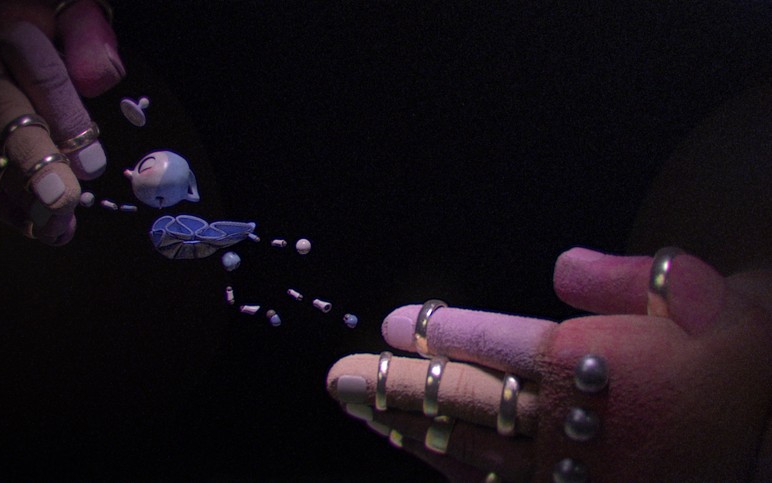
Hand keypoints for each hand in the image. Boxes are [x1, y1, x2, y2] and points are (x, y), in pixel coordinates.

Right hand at [0, 0, 123, 244]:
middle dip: (35, 165)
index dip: (67, 119)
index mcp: (14, 31)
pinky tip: (27, 221)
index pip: (40, 72)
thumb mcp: (78, 18)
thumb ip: (90, 41)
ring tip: (58, 224)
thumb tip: (100, 78)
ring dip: (19, 194)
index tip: (93, 164)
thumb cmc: (51, 32)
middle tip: (63, 201)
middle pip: (1, 116)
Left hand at [327, 247, 771, 481]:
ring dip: (408, 425)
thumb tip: (558, 266)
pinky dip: (445, 463)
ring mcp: (575, 473)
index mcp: (609, 368)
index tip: (394, 323)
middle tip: (336, 374)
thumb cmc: (726, 346)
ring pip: (473, 450)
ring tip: (354, 404)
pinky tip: (407, 443)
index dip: (444, 335)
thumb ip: (626, 277)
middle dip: (399, 387)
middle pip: (475, 404)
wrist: (766, 412)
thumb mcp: (697, 294)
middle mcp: (584, 427)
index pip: (507, 348)